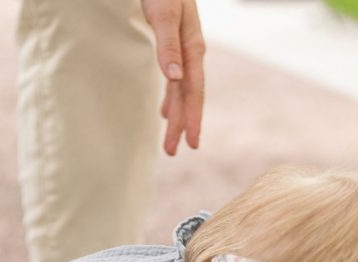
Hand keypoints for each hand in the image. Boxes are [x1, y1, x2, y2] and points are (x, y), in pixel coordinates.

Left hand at [142, 0, 204, 154]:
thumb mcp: (164, 14)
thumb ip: (168, 44)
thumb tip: (175, 78)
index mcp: (192, 48)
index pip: (193, 91)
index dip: (191, 118)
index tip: (191, 143)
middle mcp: (190, 53)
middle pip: (186, 96)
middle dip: (180, 124)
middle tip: (172, 152)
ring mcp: (183, 50)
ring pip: (180, 90)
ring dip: (175, 115)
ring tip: (170, 140)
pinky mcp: (173, 45)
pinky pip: (175, 80)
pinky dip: (170, 98)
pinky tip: (164, 109)